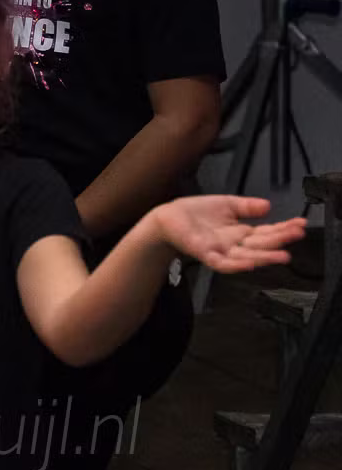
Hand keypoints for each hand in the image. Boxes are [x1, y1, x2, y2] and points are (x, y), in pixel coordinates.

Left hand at [152, 197, 305, 273]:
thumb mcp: (227, 204)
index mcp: (241, 233)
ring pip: (247, 256)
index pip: (267, 232)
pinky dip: (237, 264)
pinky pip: (224, 263)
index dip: (284, 229)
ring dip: (265, 257)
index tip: (301, 224)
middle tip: (298, 234)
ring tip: (283, 255)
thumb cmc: (196, 212)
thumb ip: (247, 206)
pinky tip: (251, 263)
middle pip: (261, 244)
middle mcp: (234, 245)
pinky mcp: (206, 254)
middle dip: (281, 240)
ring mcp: (221, 251)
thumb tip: (268, 206)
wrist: (168, 218)